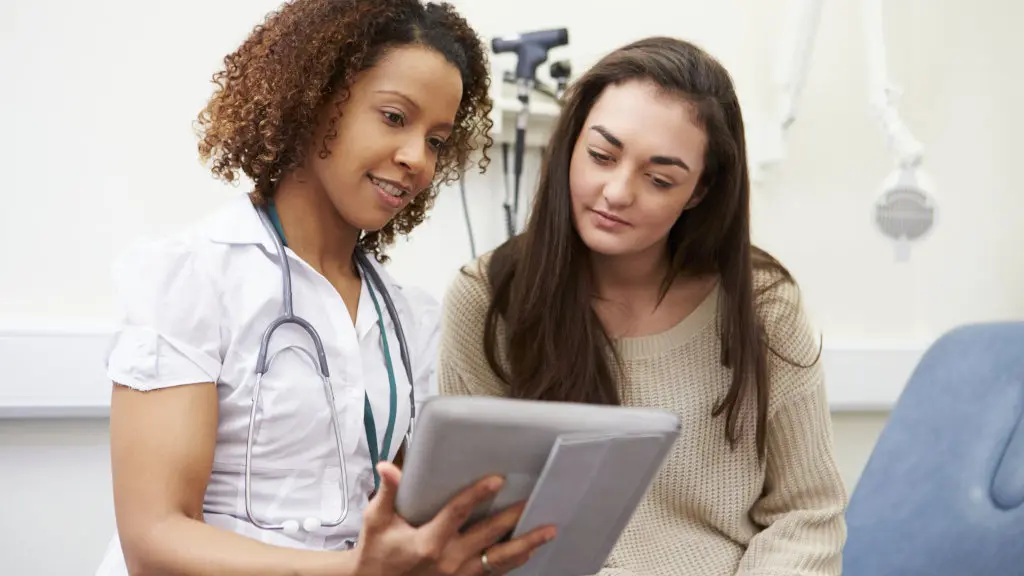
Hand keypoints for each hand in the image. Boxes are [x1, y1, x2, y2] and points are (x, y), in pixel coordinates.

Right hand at [353, 462, 555, 574]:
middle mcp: (448, 560)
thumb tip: (388, 467)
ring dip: (525, 545)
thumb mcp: (377, 521)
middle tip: (533, 501)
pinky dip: (514, 562)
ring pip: (499, 560)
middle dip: (513, 518)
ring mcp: (458, 575)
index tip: (497, 480)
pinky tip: (529, 552)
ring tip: (548, 532)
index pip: (458, 513)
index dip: (478, 495)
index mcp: (428, 541)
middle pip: (488, 536)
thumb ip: (388, 493)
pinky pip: (494, 573)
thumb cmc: (376, 552)